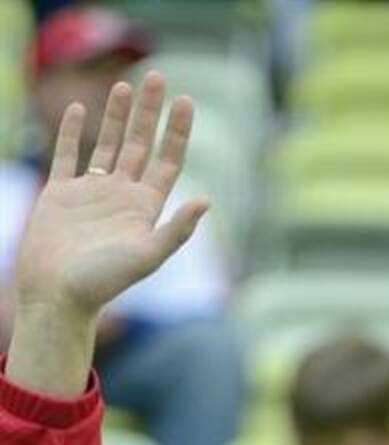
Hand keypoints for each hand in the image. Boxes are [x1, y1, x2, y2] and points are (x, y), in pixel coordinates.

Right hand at [13, 73, 207, 324]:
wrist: (56, 296)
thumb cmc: (101, 282)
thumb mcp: (146, 257)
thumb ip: (176, 230)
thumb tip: (206, 200)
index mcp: (144, 209)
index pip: (167, 162)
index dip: (177, 132)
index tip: (186, 101)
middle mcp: (121, 198)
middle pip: (141, 146)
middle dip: (150, 113)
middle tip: (158, 77)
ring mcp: (91, 194)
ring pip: (108, 145)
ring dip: (118, 117)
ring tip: (126, 86)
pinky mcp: (60, 194)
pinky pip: (68, 155)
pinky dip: (73, 132)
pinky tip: (81, 110)